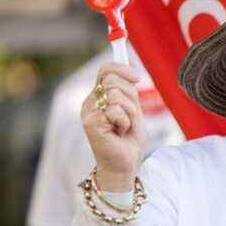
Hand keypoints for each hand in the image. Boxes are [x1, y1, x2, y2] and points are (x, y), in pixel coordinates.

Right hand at [80, 62, 145, 189]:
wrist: (124, 165)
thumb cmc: (128, 141)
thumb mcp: (133, 110)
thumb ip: (129, 89)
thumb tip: (129, 60)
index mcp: (98, 97)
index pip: (105, 70)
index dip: (122, 68)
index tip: (137, 77)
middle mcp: (90, 102)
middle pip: (112, 80)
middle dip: (131, 96)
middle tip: (130, 116)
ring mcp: (88, 112)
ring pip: (116, 94)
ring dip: (129, 112)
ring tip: (124, 127)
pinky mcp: (91, 123)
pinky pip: (116, 110)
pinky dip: (125, 123)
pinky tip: (119, 134)